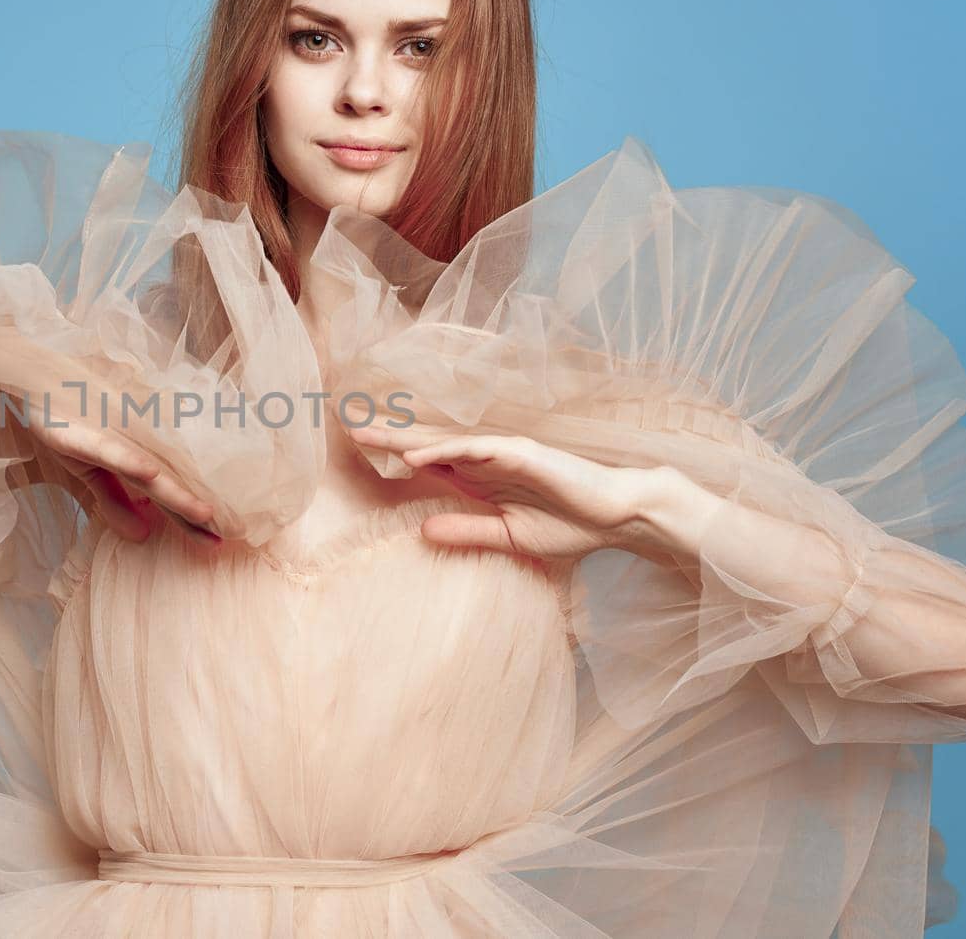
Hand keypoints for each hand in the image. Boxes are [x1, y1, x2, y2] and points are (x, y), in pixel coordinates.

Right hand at [1, 385, 220, 546]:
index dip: (194, 516)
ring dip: (175, 490)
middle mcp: (131, 444)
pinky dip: (127, 460)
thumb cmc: (65, 424)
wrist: (25, 382)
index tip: (225, 540)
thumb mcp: (89, 474)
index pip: (170, 491)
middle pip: (169, 483)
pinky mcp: (81, 433)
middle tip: (232, 533)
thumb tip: (142, 537)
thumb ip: (114, 504)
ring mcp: (109, 435)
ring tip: (203, 513)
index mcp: (135, 454)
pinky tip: (148, 473)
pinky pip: (108, 449)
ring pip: (148, 468)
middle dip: (198, 509)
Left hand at [348, 425, 676, 565]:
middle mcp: (486, 461)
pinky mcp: (522, 454)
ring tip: (369, 434)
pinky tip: (418, 456)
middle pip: (427, 446)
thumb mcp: (508, 538)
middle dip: (388, 436)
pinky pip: (477, 449)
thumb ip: (467, 532)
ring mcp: (503, 454)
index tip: (358, 453)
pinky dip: (446, 450)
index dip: (393, 456)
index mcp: (481, 480)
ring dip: (406, 437)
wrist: (617, 518)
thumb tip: (423, 531)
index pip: (428, 464)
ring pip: (445, 441)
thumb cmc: (570, 526)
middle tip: (348, 427)